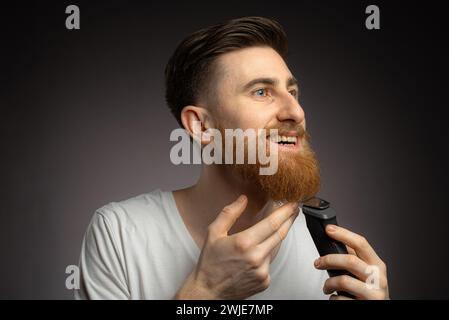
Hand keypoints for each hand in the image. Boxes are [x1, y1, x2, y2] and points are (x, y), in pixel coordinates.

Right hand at [175, 195, 298, 299]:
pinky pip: (270, 263)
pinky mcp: (265, 281)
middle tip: (294, 210)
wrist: (208, 291)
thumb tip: (243, 199)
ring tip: (271, 229)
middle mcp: (256, 257)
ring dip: (275, 237)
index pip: (272, 223)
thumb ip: (229, 213)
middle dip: (289, 220)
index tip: (293, 203)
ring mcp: (262, 271)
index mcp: (244, 243)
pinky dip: (266, 255)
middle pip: (280, 234)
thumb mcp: (213, 232)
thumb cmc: (209, 262)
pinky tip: (255, 254)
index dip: (285, 212)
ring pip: (275, 248)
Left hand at [314, 225, 388, 299]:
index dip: (343, 234)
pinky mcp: (364, 305)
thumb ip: (356, 258)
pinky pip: (340, 299)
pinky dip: (333, 298)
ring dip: (329, 283)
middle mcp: (378, 278)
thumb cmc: (370, 291)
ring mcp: (373, 293)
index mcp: (377, 265)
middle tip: (318, 263)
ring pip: (343, 281)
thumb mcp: (368, 272)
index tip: (328, 229)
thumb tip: (335, 239)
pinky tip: (336, 297)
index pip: (361, 244)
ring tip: (327, 287)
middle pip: (350, 260)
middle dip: (329, 260)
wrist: (380, 311)